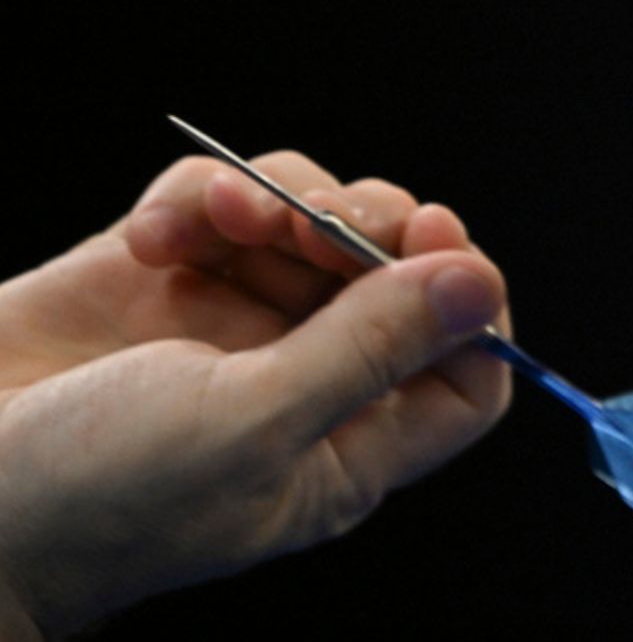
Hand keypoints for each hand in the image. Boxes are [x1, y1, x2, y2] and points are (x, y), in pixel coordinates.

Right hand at [0, 151, 511, 638]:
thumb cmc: (94, 495)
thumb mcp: (251, 425)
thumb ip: (370, 348)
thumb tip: (477, 283)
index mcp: (345, 444)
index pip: (464, 369)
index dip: (468, 299)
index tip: (434, 241)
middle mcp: (300, 379)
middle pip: (396, 276)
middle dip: (373, 227)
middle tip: (322, 220)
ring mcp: (225, 323)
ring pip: (311, 221)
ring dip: (283, 198)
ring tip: (229, 216)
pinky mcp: (155, 275)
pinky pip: (218, 203)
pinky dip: (199, 197)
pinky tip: (153, 236)